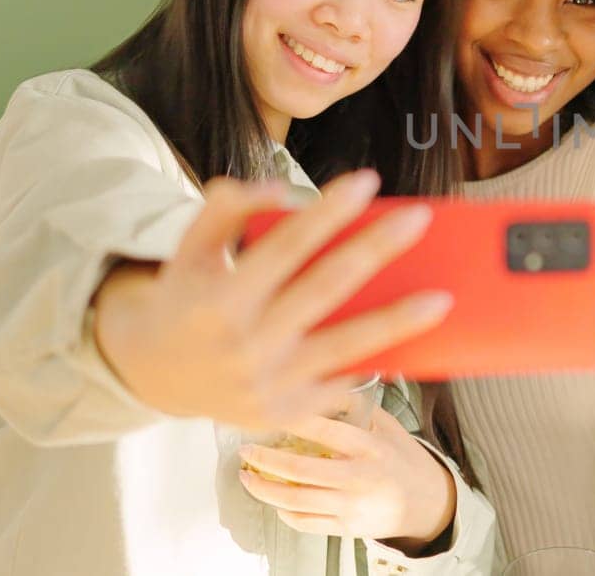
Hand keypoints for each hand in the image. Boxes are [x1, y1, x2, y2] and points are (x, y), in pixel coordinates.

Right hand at [92, 171, 450, 431]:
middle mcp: (245, 345)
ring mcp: (267, 385)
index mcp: (220, 299)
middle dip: (376, 251)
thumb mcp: (190, 246)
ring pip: (346, 347)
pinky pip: (342, 383)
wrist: (151, 372)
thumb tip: (283, 189)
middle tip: (420, 219)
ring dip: (398, 323)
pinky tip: (416, 341)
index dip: (328, 212)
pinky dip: (377, 361)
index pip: (285, 246)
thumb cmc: (187, 295)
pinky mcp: (285, 413)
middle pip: (325, 289)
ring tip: (444, 299)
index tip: (367, 181)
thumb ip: (228, 207)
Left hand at [237, 407, 455, 551]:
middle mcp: (359, 477)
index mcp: (370, 447)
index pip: (323, 430)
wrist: (428, 503)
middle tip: (246, 450)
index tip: (267, 409)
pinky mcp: (346, 527)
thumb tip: (328, 380)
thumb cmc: (405, 461)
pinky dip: (283, 512)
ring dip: (263, 489)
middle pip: (299, 470)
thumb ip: (360, 407)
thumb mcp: (390, 427)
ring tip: (247, 477)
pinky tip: (274, 500)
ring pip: (295, 500)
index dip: (290, 419)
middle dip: (264, 459)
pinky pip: (305, 522)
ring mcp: (351, 506)